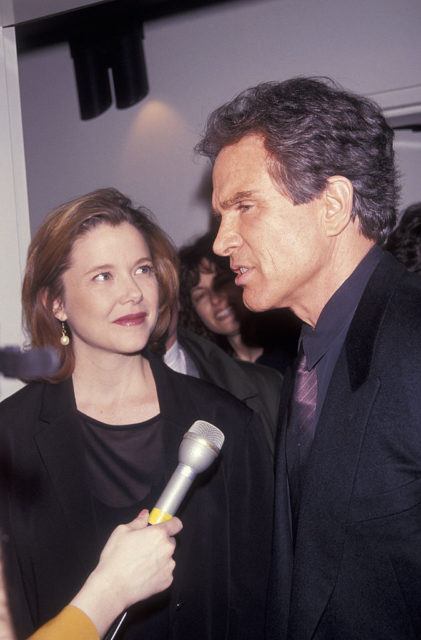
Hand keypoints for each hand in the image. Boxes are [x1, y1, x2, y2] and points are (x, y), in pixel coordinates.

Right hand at [70, 510, 181, 635]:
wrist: (112, 588)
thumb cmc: (115, 560)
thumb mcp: (122, 532)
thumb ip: (138, 521)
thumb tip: (145, 515)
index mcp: (158, 534)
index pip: (176, 523)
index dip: (170, 523)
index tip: (165, 526)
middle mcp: (167, 549)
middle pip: (170, 541)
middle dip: (160, 542)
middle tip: (144, 546)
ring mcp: (168, 566)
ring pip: (167, 557)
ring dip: (159, 557)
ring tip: (140, 562)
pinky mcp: (167, 581)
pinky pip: (165, 572)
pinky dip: (157, 571)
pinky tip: (143, 573)